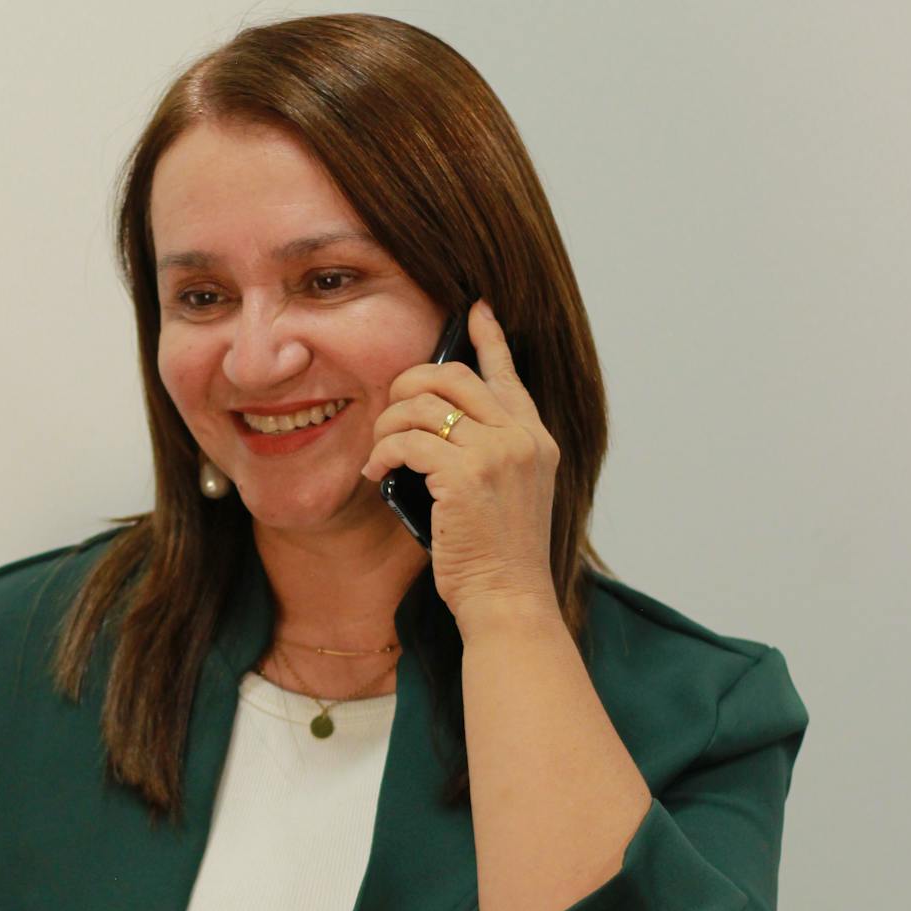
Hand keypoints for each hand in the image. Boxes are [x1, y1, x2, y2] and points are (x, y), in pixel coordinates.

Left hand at [361, 297, 560, 629]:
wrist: (509, 600)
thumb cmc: (497, 558)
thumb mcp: (505, 495)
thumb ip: (486, 454)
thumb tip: (432, 423)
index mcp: (536, 440)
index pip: (509, 375)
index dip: (489, 339)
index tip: (476, 310)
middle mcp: (522, 439)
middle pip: (454, 377)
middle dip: (408, 386)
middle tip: (389, 415)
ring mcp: (498, 454)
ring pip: (423, 405)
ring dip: (388, 426)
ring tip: (378, 456)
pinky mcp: (467, 475)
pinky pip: (406, 442)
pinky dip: (381, 455)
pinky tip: (374, 474)